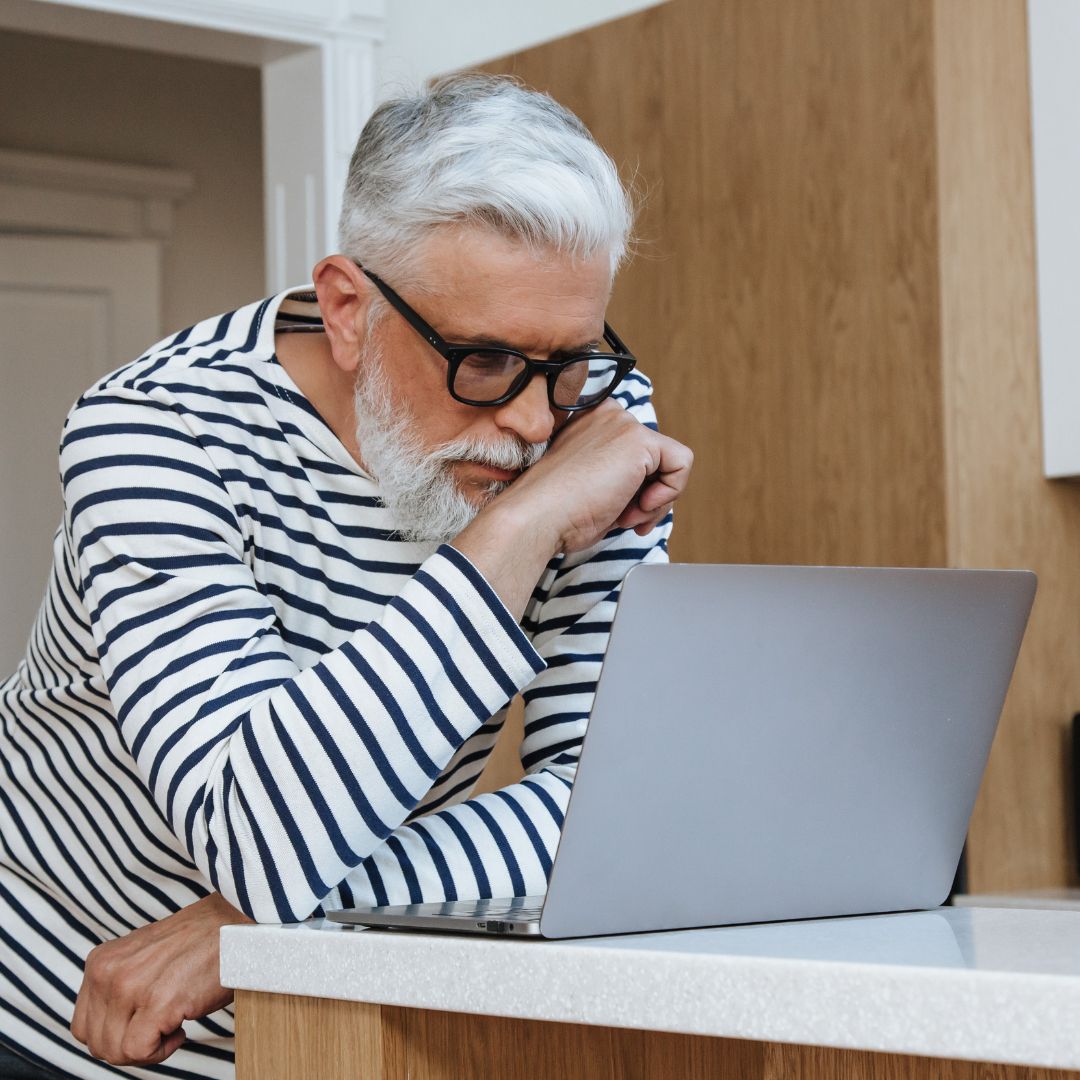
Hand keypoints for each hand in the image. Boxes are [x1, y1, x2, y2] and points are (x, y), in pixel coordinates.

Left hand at [71, 893, 251, 1066]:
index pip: (84, 1025)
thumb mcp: (143, 959)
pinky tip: (181, 1029)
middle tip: (160, 1027)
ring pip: (116, 1050)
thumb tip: (112, 1028)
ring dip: (147, 1048)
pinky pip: (139, 1050)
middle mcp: (108, 972)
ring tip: (172, 1024)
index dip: (115, 1033)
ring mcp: (130, 986)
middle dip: (130, 1044)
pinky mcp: (156, 1001)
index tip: (143, 1022)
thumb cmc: (200, 942)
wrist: (237, 925)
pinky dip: (161, 1050)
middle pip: (97, 1042)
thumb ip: (120, 985)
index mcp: (101, 961)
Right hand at [496, 399, 692, 553]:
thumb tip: (657, 489)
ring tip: (623, 514)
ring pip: (670, 462)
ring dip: (654, 500)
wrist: (538, 517)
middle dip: (647, 495)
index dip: (635, 487)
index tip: (615, 509)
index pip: (636, 453)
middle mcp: (608, 414)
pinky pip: (682, 464)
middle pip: (655, 457)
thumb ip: (622, 477)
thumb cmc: (557, 512)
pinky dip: (670, 493)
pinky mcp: (639, 440)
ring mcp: (623, 423)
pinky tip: (640, 504)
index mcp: (591, 421)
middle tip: (622, 517)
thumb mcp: (594, 486)